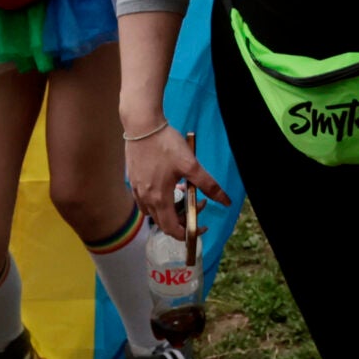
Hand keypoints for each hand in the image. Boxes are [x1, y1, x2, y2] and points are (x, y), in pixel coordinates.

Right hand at [124, 123, 233, 242]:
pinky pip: (145, 201)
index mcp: (159, 198)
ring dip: (170, 210)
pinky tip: (168, 184)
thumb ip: (208, 185)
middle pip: (163, 223)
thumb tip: (225, 201)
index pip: (172, 229)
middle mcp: (145, 199)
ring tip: (183, 191)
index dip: (188, 233)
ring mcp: (136, 190)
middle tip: (196, 203)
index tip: (201, 225)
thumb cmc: (166, 144)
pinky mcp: (133, 181)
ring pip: (153, 212)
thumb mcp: (191, 165)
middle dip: (182, 219)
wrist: (142, 126)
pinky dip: (159, 200)